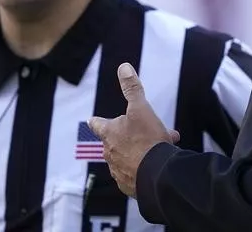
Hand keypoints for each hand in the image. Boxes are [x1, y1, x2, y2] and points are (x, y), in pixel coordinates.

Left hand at [88, 63, 179, 196]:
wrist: (156, 174)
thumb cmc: (147, 139)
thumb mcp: (141, 108)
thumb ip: (132, 88)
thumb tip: (123, 67)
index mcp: (109, 134)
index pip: (97, 124)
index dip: (96, 121)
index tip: (92, 120)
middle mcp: (109, 153)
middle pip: (115, 141)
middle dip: (131, 136)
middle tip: (149, 132)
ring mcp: (118, 171)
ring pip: (127, 157)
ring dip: (139, 151)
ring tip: (158, 148)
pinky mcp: (128, 185)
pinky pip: (133, 174)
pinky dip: (142, 168)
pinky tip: (155, 164)